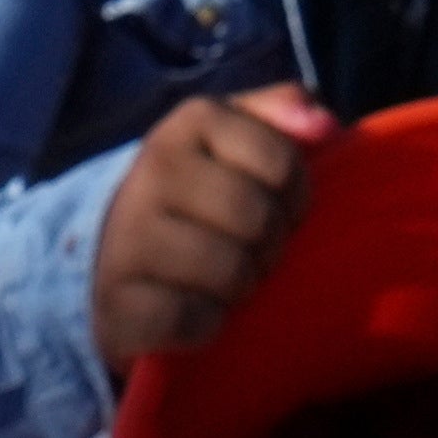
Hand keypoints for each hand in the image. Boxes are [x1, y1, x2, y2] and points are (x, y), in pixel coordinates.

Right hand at [89, 84, 339, 372]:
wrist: (112, 253)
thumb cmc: (200, 192)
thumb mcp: (236, 136)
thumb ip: (285, 112)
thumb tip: (325, 126)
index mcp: (192, 121)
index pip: (283, 163)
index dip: (297, 196)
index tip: (283, 209)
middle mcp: (153, 168)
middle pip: (259, 218)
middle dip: (272, 245)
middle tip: (256, 251)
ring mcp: (128, 235)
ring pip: (230, 271)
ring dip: (242, 287)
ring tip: (229, 280)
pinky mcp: (117, 301)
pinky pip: (195, 320)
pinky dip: (209, 325)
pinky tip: (199, 312)